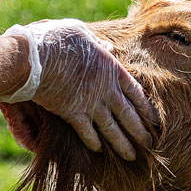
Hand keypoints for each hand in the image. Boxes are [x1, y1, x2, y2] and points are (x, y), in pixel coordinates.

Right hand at [6, 19, 154, 158]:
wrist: (35, 57)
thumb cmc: (56, 39)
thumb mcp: (82, 33)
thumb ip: (98, 43)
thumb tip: (109, 46)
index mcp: (111, 68)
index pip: (135, 91)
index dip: (146, 107)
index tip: (155, 120)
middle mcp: (105, 89)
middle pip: (128, 114)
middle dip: (139, 131)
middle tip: (149, 144)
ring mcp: (90, 103)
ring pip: (112, 128)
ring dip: (122, 144)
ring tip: (131, 156)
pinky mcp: (72, 113)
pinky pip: (87, 132)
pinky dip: (93, 142)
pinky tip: (99, 151)